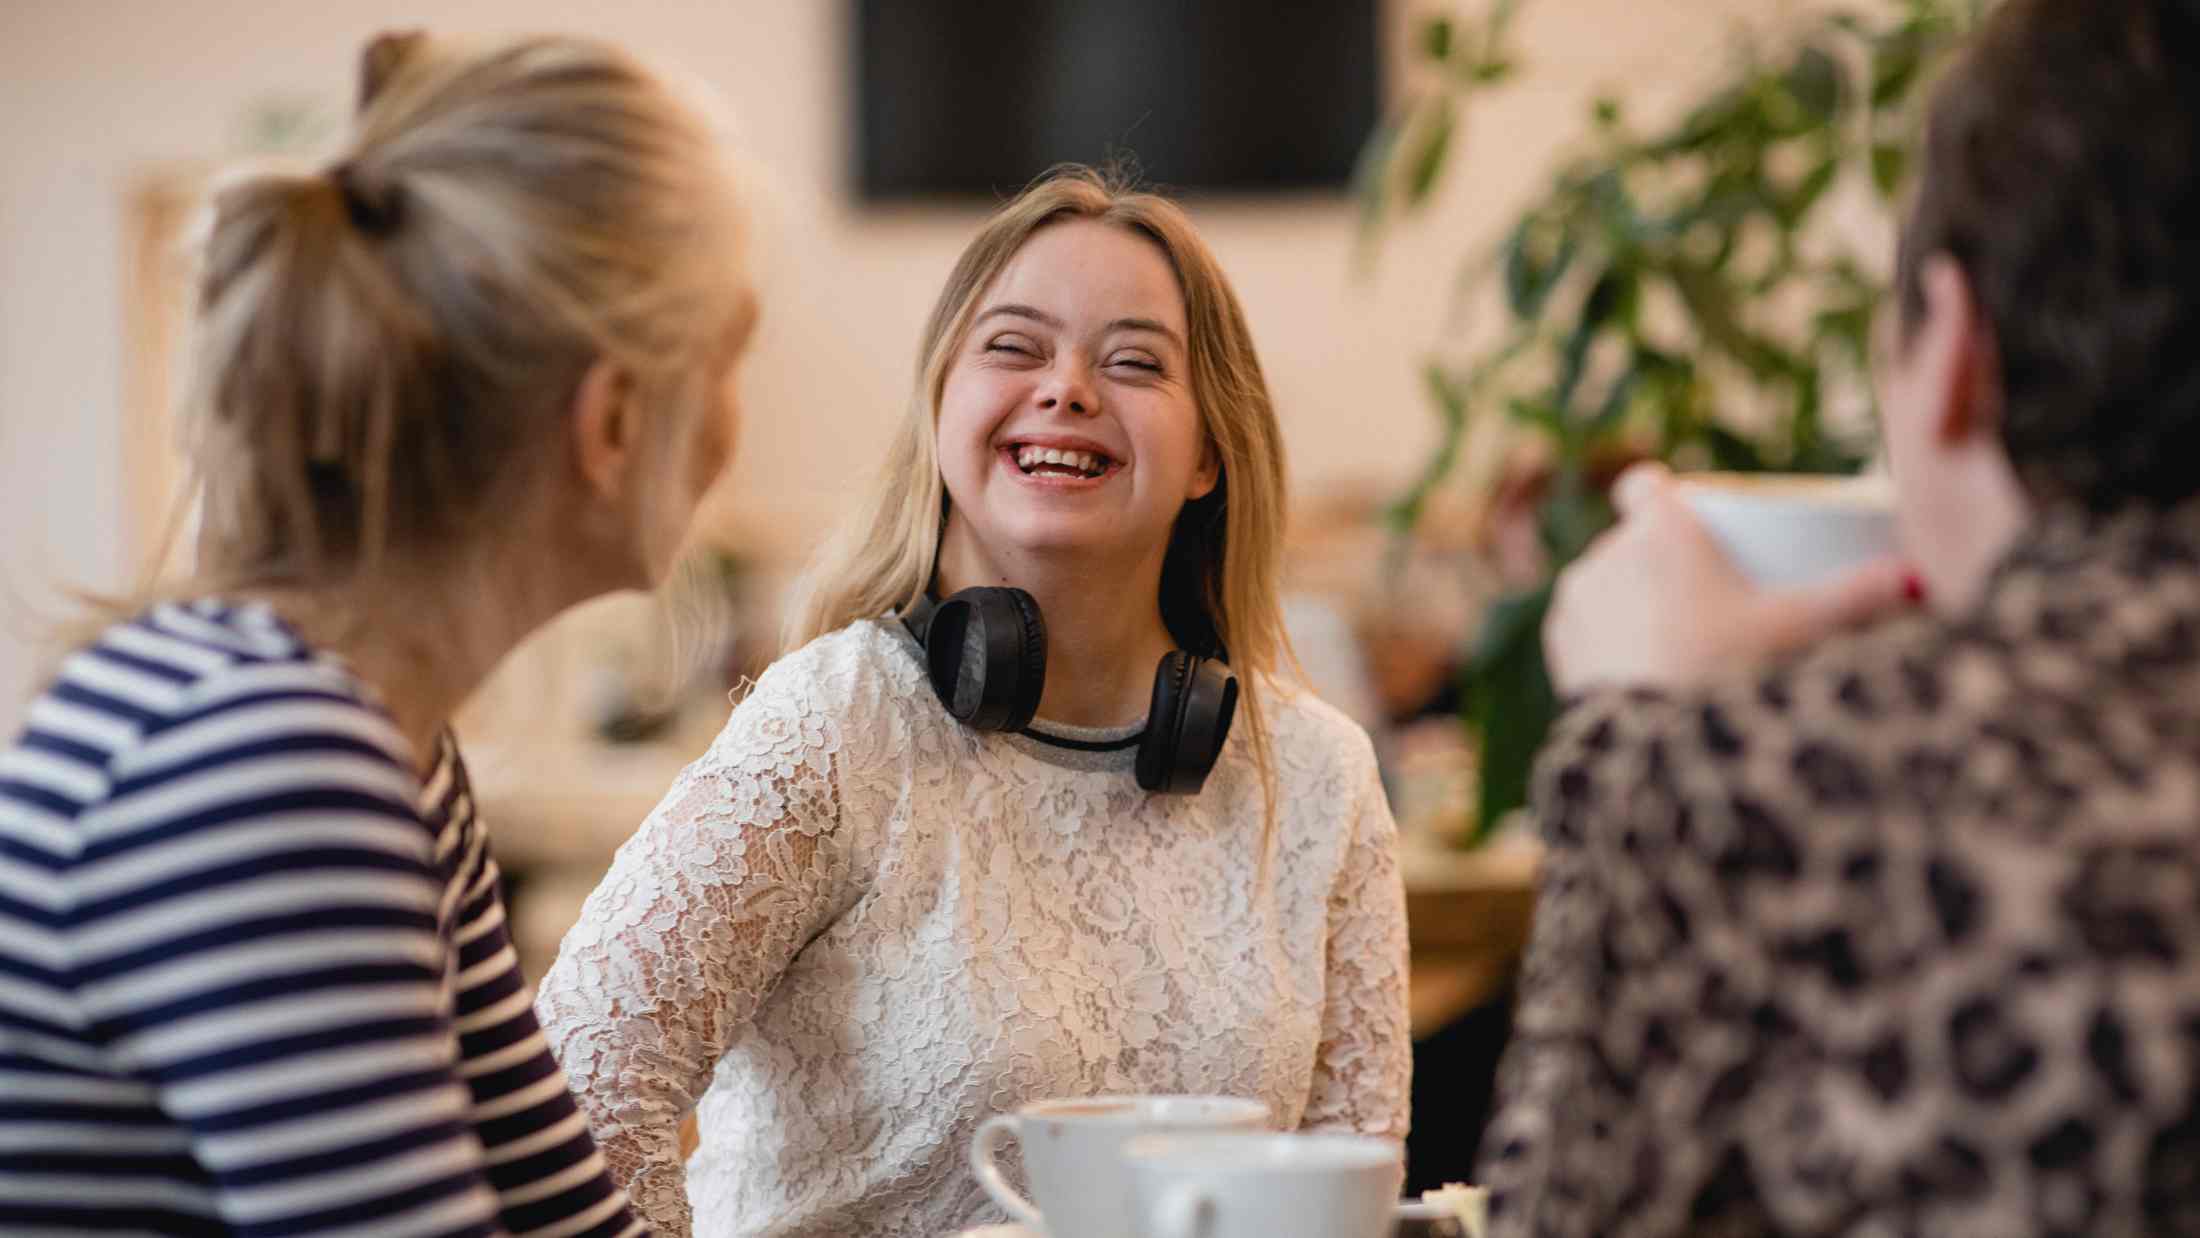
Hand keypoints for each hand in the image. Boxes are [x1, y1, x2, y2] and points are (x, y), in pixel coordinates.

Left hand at [1544, 464, 1915, 693]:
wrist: (1654, 757)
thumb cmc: (1727, 676)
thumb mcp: (1799, 630)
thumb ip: (1858, 597)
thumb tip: (1918, 579)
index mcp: (1656, 532)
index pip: (1644, 486)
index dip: (1660, 493)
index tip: (1685, 511)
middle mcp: (1603, 557)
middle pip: (1631, 540)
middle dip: (1660, 558)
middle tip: (1703, 591)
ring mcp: (1575, 603)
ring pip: (1604, 583)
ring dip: (1631, 598)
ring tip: (1674, 630)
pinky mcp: (1561, 649)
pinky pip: (1584, 627)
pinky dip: (1608, 637)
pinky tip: (1635, 655)